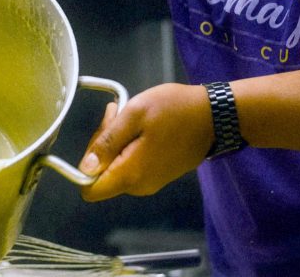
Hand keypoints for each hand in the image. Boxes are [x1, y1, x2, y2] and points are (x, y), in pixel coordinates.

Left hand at [78, 82, 212, 200]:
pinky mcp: (159, 175)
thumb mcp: (136, 114)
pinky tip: (141, 125)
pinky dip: (130, 146)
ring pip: (116, 167)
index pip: (89, 189)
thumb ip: (108, 141)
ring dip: (116, 141)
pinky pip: (132, 165)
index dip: (84, 165)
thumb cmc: (175, 110)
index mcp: (130, 174)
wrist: (215, 116)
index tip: (100, 136)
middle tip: (116, 113)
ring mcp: (150, 182)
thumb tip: (84, 168)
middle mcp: (139, 186)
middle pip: (102, 175)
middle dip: (103, 143)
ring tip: (129, 114)